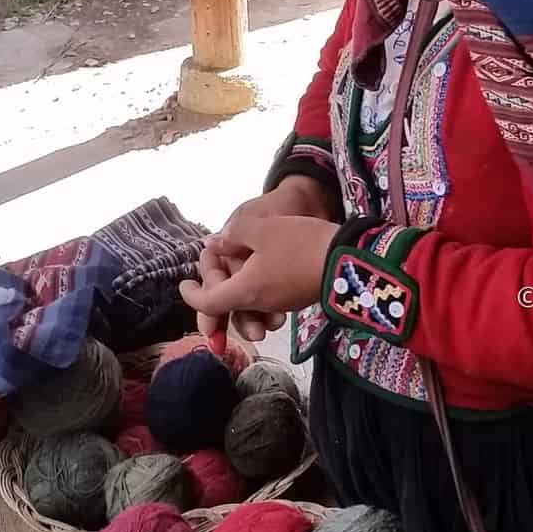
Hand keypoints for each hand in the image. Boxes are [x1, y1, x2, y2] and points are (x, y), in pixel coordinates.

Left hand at [180, 213, 339, 339]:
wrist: (349, 257)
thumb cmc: (301, 243)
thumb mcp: (262, 229)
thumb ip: (234, 234)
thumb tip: (217, 242)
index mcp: (245, 291)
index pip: (207, 302)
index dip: (192, 295)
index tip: (184, 285)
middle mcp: (260, 302)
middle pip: (226, 301)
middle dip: (215, 281)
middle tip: (215, 253)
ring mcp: (281, 301)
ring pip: (247, 298)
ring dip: (237, 280)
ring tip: (234, 255)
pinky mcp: (297, 295)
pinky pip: (267, 295)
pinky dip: (256, 282)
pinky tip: (260, 259)